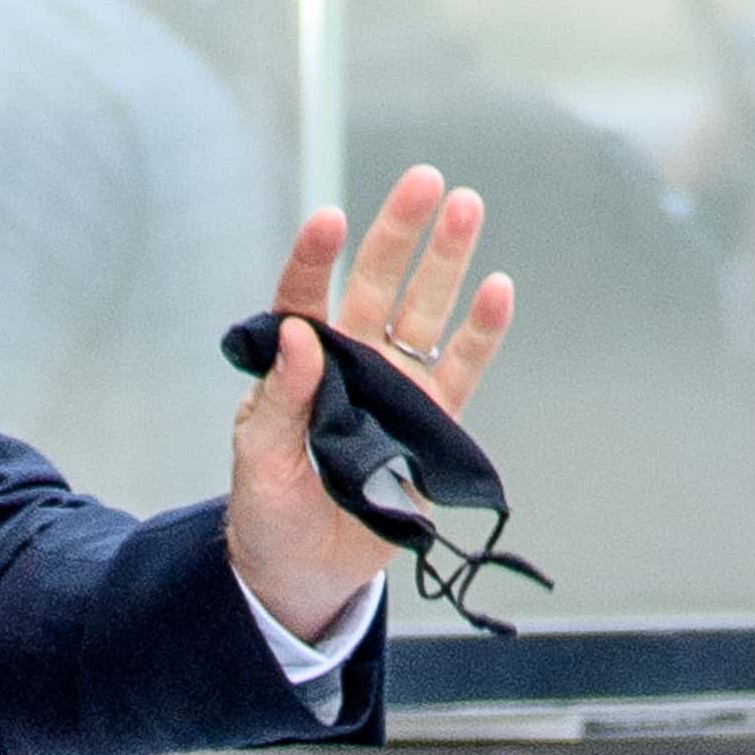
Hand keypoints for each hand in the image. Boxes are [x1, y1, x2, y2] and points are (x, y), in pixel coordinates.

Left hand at [225, 164, 517, 643]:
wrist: (303, 573)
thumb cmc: (267, 515)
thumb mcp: (258, 462)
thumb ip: (280, 400)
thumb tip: (300, 333)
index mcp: (295, 367)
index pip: (303, 299)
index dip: (314, 260)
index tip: (329, 221)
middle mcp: (349, 363)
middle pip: (375, 284)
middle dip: (399, 233)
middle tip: (425, 181)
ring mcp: (394, 387)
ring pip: (423, 312)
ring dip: (446, 261)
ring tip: (466, 206)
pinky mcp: (432, 421)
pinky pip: (461, 369)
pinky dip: (481, 332)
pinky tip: (497, 289)